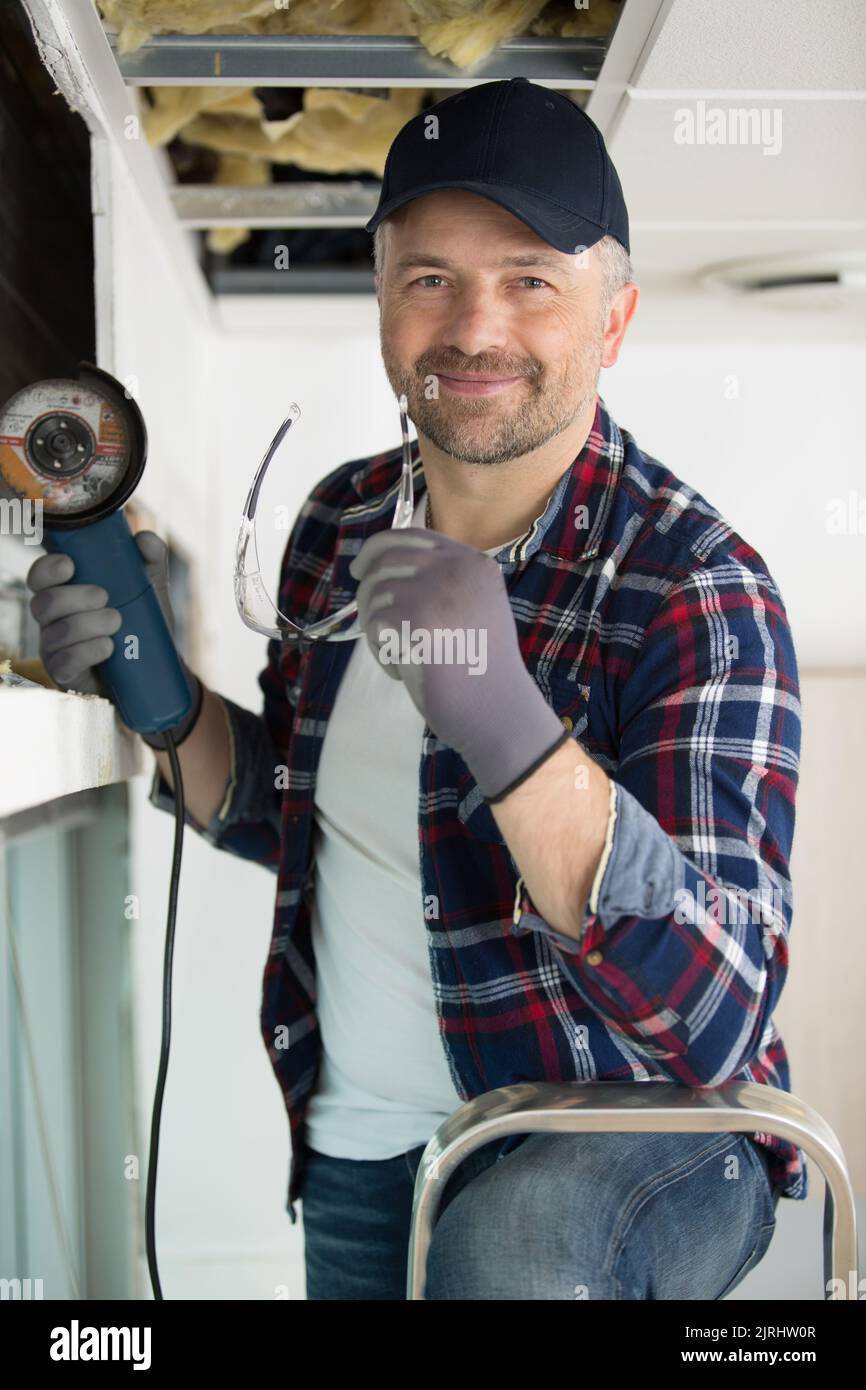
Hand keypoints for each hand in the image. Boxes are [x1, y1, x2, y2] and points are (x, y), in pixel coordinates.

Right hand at [26, 530, 175, 695]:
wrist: (154, 668)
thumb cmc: (141, 621)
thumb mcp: (150, 587)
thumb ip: (150, 557)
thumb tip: (143, 539)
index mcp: (65, 592)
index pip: (39, 576)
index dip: (47, 569)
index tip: (70, 565)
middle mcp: (53, 619)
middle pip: (43, 603)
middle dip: (75, 598)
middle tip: (105, 597)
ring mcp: (56, 648)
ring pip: (56, 632)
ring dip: (88, 625)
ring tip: (117, 622)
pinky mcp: (65, 674)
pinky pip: (64, 662)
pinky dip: (88, 652)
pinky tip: (108, 648)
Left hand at [349, 528, 565, 799]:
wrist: (498, 710)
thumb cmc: (481, 669)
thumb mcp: (473, 607)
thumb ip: (441, 583)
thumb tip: (382, 568)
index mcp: (474, 563)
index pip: (413, 536)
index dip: (379, 548)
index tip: (361, 569)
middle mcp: (457, 568)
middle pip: (386, 558)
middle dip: (367, 587)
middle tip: (367, 616)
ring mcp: (436, 591)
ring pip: (375, 593)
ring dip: (376, 628)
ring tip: (401, 655)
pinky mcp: (417, 620)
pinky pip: (373, 624)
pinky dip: (381, 651)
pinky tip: (404, 669)